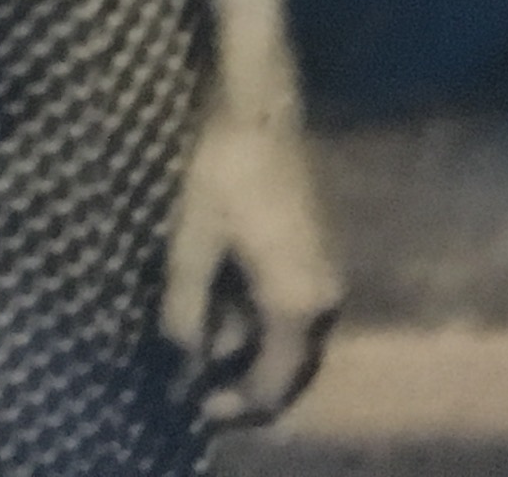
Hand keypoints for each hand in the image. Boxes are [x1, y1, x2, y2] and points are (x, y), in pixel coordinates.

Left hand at [163, 104, 343, 430]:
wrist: (257, 104)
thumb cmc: (221, 172)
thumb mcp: (190, 245)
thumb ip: (185, 312)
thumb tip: (182, 362)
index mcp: (297, 304)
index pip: (274, 383)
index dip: (235, 403)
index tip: (194, 404)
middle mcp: (324, 297)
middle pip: (288, 365)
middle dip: (242, 378)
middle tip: (194, 380)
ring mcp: (324, 270)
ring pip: (289, 334)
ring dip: (247, 344)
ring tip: (198, 340)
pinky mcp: (315, 248)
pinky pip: (290, 304)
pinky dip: (257, 315)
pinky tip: (218, 302)